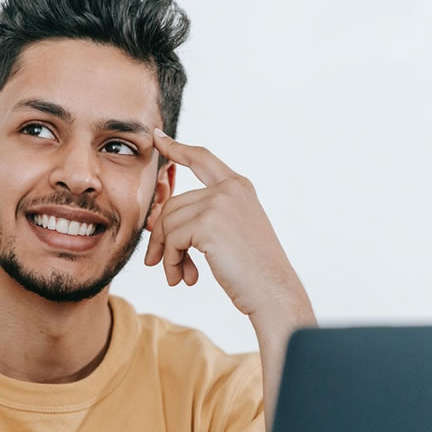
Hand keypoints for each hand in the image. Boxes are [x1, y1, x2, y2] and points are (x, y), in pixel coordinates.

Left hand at [145, 128, 307, 318]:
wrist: (273, 291)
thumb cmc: (252, 271)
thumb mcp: (231, 233)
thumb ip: (203, 217)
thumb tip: (158, 219)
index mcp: (239, 187)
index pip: (202, 159)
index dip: (177, 149)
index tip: (158, 139)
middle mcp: (230, 189)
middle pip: (173, 204)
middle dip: (161, 237)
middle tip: (159, 264)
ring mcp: (219, 203)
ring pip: (168, 223)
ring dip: (167, 255)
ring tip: (177, 276)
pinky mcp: (208, 222)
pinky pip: (172, 239)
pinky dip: (171, 261)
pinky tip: (183, 278)